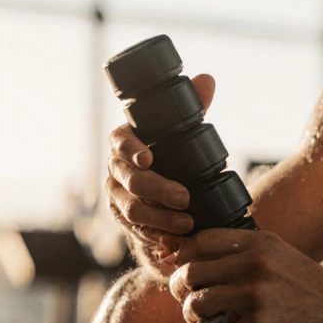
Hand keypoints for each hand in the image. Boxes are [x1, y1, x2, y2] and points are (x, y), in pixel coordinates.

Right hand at [106, 74, 215, 276]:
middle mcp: (115, 169)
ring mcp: (117, 197)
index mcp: (124, 141)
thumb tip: (206, 80)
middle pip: (130, 182)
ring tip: (187, 224)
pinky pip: (136, 232)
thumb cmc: (170, 151)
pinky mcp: (123, 221)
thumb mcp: (181, 129)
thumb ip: (193, 105)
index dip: (133, 150)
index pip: (120, 142)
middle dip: (159, 191)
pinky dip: (157, 237)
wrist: (156, 187)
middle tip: (185, 198)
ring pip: (132, 211)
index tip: (150, 158)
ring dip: (161, 219)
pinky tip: (174, 241)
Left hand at [169, 228, 322, 322]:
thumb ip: (250, 253)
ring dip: (196, 322)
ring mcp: (256, 297)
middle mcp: (254, 265)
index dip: (182, 257)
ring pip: (198, 307)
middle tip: (190, 305)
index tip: (181, 271)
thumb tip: (204, 259)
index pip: (202, 240)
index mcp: (259, 243)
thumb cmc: (313, 290)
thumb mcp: (282, 256)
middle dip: (181, 293)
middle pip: (191, 275)